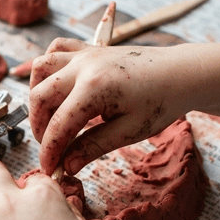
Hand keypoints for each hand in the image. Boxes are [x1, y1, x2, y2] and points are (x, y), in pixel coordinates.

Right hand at [29, 38, 188, 175]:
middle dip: (39, 127)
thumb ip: (93, 147)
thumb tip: (66, 165)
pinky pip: (56, 49)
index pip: (59, 125)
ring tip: (49, 120)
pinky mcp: (89, 49)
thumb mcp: (129, 131)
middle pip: (41, 97)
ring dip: (38, 96)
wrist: (182, 73)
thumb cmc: (161, 101)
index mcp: (95, 88)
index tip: (49, 170)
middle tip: (51, 149)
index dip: (49, 151)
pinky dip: (47, 68)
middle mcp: (84, 66)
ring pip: (41, 69)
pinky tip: (54, 86)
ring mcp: (85, 54)